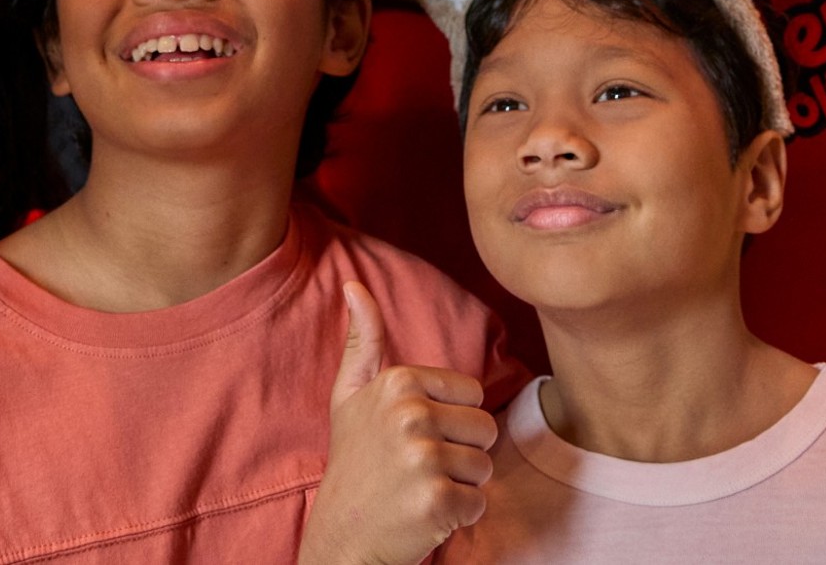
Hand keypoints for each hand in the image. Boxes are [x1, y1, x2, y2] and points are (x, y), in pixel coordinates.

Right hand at [297, 282, 496, 564]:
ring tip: (420, 491)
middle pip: (485, 429)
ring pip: (485, 467)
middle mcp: (409, 415)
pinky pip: (480, 503)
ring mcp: (422, 458)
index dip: (450, 421)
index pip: (471, 394)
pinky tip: (425, 515)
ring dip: (460, 485)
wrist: (340, 539)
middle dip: (461, 453)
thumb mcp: (349, 397)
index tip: (413, 438)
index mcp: (397, 382)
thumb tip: (354, 286)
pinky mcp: (436, 500)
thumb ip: (362, 341)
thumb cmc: (353, 465)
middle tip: (419, 470)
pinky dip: (459, 516)